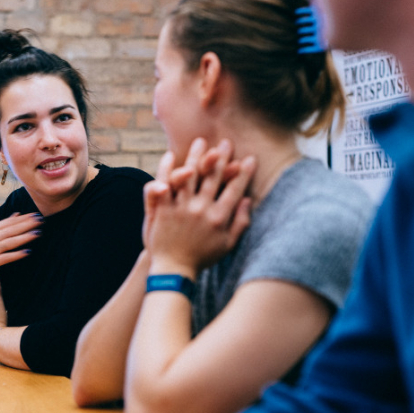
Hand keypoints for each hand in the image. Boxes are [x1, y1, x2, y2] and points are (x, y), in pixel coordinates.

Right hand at [0, 213, 39, 274]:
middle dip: (27, 225)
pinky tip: (27, 252)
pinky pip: (7, 257)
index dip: (24, 218)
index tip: (35, 214)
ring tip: (37, 233)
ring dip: (25, 237)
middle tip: (40, 219)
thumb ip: (4, 223)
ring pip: (11, 242)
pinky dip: (17, 254)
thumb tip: (17, 214)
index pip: (10, 222)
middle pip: (13, 230)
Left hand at [144, 138, 255, 274]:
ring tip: (200, 142)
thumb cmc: (202, 257)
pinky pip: (164, 184)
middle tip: (226, 142)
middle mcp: (202, 210)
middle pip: (213, 177)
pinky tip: (169, 156)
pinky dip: (166, 169)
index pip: (234, 190)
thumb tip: (248, 200)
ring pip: (190, 176)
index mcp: (219, 218)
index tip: (250, 158)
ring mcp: (181, 209)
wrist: (173, 270)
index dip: (243, 173)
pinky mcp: (163, 210)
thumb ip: (240, 223)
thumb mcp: (227, 245)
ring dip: (195, 157)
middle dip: (221, 158)